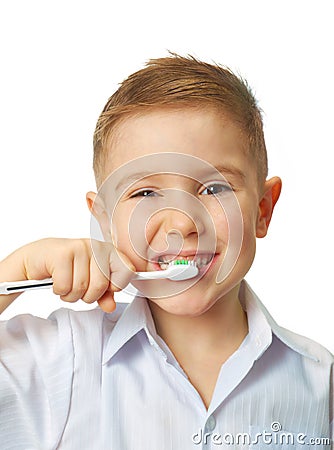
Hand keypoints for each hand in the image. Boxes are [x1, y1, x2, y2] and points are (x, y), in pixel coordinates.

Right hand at [19, 238, 134, 312]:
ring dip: (71, 295)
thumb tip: (110, 306)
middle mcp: (95, 246)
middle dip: (88, 295)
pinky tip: (56, 281)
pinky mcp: (62, 254)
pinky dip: (59, 290)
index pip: (127, 270)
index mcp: (108, 251)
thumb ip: (104, 294)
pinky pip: (65, 286)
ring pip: (82, 287)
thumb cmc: (65, 269)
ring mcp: (79, 248)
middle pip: (102, 284)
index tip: (105, 287)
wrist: (35, 259)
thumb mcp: (89, 282)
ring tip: (66, 284)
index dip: (115, 286)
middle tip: (79, 289)